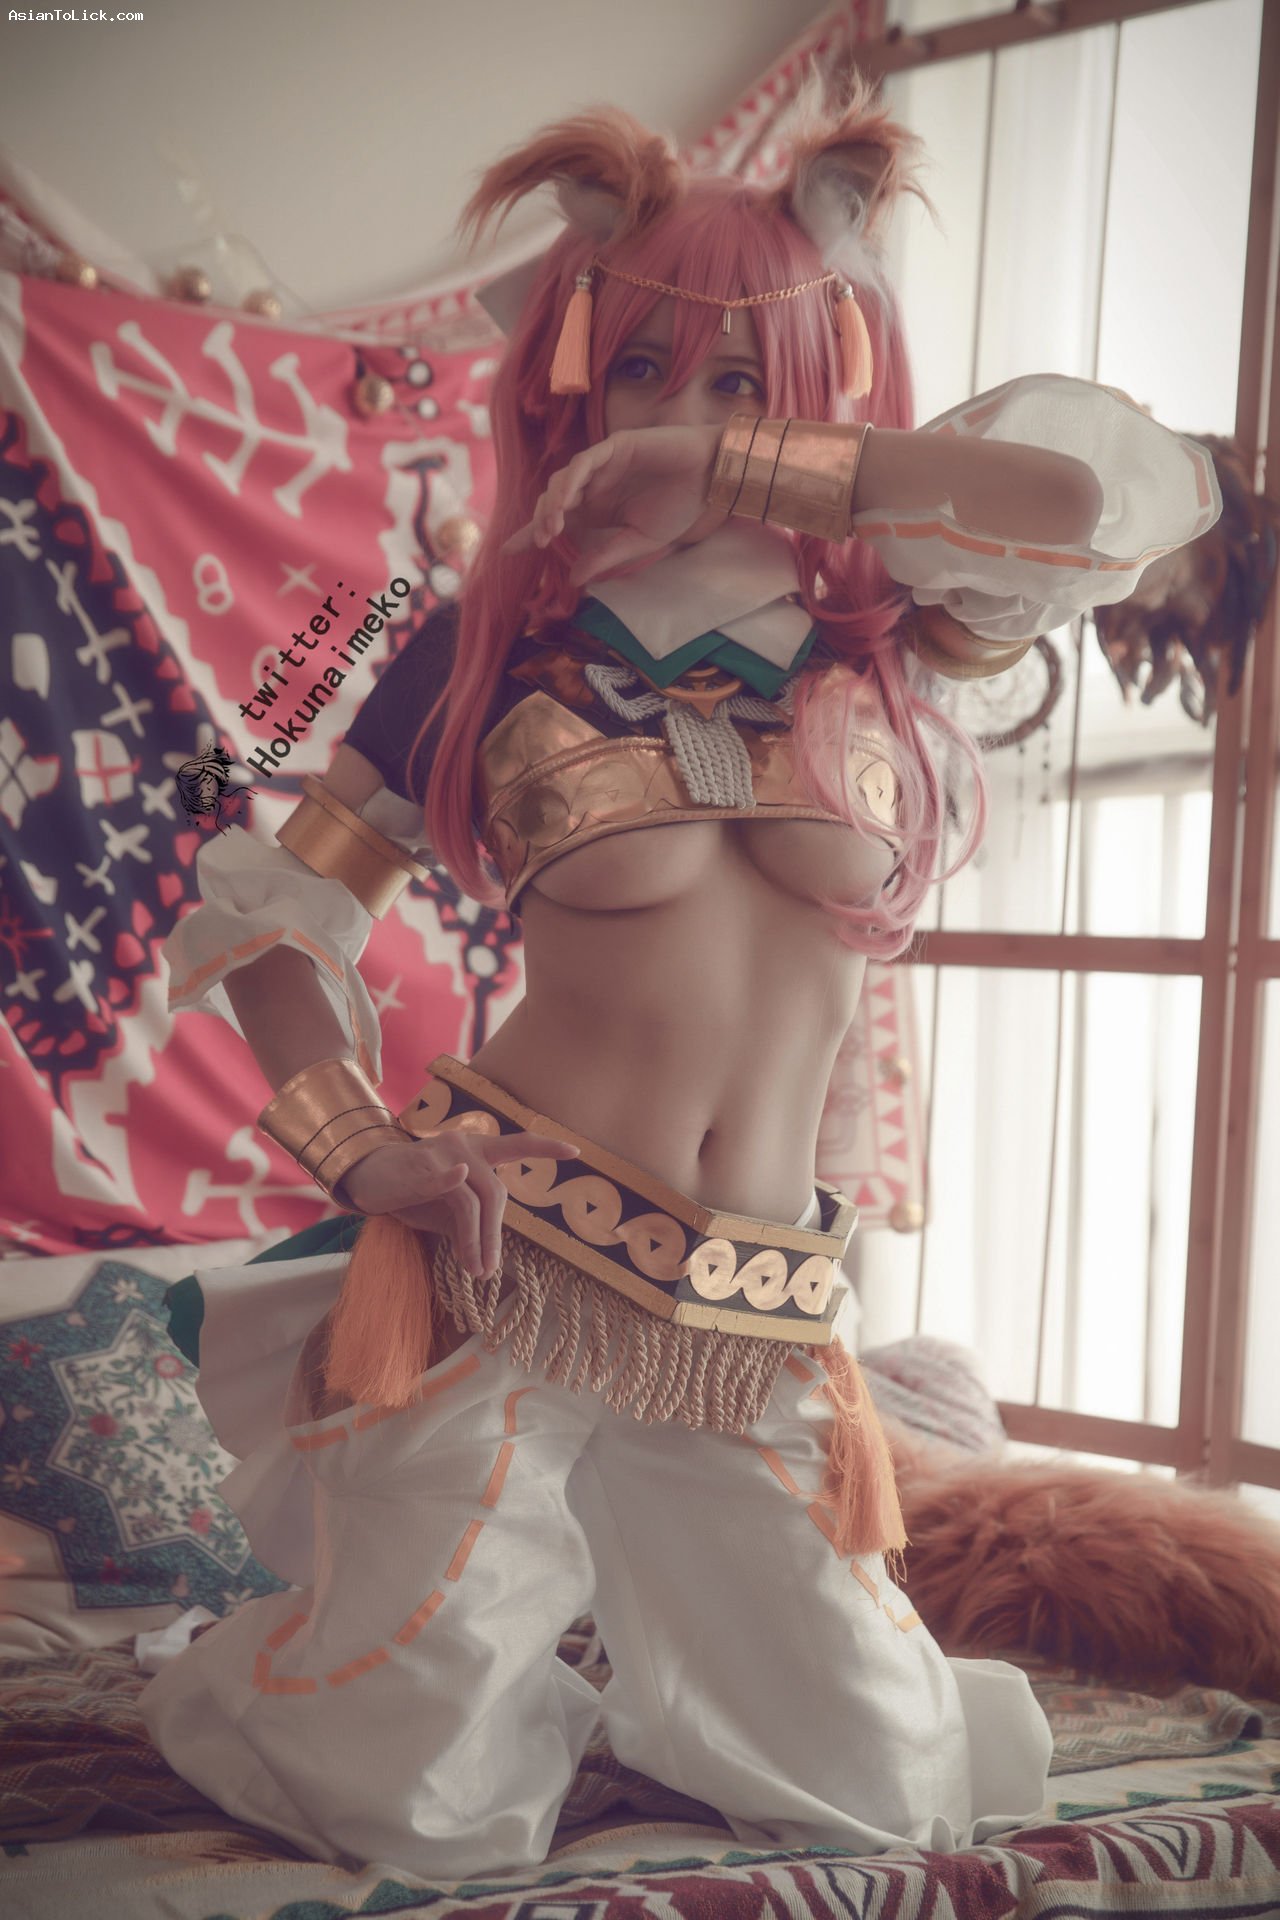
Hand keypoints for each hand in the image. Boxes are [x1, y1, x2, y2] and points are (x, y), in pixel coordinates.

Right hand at [337, 1130, 580, 1279]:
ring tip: (474, 1269)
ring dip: (475, 1240)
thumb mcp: (446, 1210)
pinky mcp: (421, 1166)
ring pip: (472, 1202)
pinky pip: (445, 1180)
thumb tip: (487, 1255)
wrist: (367, 1177)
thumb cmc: (411, 1192)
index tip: (576, 1153)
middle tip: (488, 1271)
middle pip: (494, 1194)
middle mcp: (465, 1145)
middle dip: (494, 1236)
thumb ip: (472, 1221)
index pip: (516, 1145)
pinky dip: (454, 1181)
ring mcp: (444, 1154)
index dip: (545, 1148)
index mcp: (477, 1149)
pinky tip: (459, 1178)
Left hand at [502, 424, 725, 586]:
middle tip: (540, 542)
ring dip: (553, 504)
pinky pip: (584, 462)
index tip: (509, 550)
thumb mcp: (641, 541)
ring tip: (552, 528)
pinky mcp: (614, 447)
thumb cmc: (682, 506)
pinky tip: (567, 500)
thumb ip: (607, 556)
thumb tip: (575, 579)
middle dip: (540, 521)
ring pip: (562, 481)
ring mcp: (602, 466)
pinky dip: (572, 480)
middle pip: (553, 501)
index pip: (558, 520)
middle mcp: (595, 487)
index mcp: (598, 510)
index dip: (530, 533)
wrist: (712, 478)